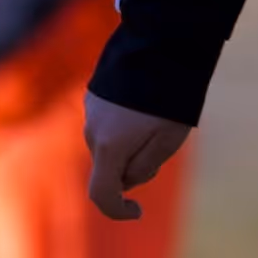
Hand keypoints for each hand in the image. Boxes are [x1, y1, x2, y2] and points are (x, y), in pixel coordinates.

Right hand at [79, 94, 187, 220]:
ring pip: (108, 148)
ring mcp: (89, 113)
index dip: (118, 211)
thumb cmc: (169, 99)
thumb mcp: (167, 142)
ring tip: (156, 121)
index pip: (102, 195)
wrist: (160, 46)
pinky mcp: (93, 97)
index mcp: (109, 148)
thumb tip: (126, 182)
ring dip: (128, 147)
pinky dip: (122, 129)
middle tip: (161, 147)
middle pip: (108, 169)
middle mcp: (92, 133)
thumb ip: (143, 168)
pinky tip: (143, 107)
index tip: (138, 211)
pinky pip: (106, 127)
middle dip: (131, 170)